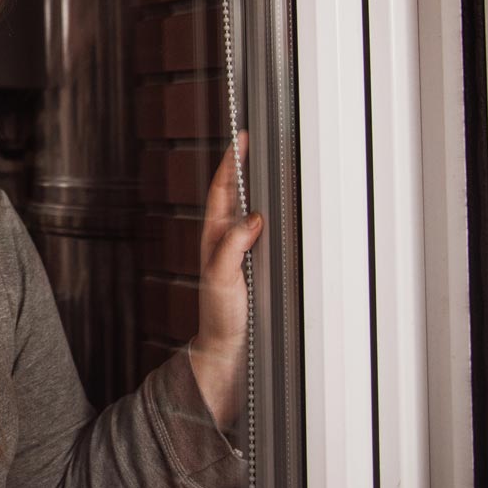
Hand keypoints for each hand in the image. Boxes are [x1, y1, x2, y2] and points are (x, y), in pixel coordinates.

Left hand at [188, 131, 262, 429]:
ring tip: (265, 162)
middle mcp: (222, 239)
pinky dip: (264, 211)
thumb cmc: (219, 316)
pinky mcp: (249, 264)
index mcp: (213, 238)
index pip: (220, 191)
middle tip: (255, 140)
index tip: (239, 139)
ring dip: (252, 185)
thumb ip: (232, 248)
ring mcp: (236, 251)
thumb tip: (249, 218)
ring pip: (243, 208)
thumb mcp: (222, 279)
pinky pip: (256, 228)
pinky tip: (275, 207)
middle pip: (232, 193)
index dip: (229, 164)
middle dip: (241, 165)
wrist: (225, 349)